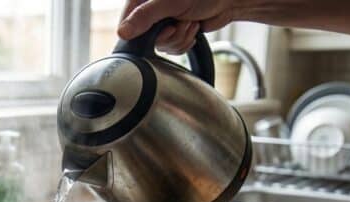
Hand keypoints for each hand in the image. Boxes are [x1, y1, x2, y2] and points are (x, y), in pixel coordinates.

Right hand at [118, 0, 239, 52]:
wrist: (227, 0)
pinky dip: (185, 43)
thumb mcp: (170, 2)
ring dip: (180, 38)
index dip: (144, 34)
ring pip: (161, 46)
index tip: (164, 29)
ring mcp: (161, 23)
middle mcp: (149, 11)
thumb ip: (145, 16)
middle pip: (146, 40)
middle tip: (179, 22)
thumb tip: (122, 33)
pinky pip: (172, 49)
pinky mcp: (173, 32)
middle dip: (169, 36)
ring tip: (189, 22)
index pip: (127, 25)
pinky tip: (192, 28)